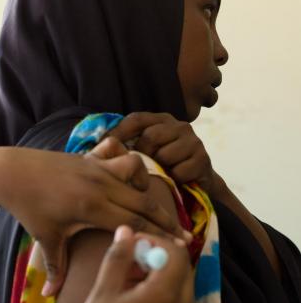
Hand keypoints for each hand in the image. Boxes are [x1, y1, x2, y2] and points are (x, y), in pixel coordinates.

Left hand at [0, 137, 186, 295]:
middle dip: (166, 218)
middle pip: (144, 201)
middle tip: (183, 233)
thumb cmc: (28, 207)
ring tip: (144, 200)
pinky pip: (119, 154)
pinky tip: (125, 176)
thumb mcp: (45, 237)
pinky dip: (127, 164)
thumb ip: (55, 267)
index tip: (181, 244)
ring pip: (136, 169)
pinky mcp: (90, 157)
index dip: (160, 234)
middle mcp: (101, 185)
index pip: (136, 222)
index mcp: (92, 207)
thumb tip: (49, 296)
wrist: (10, 173)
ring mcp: (96, 167)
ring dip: (145, 184)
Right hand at [65, 226, 193, 302]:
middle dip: (157, 254)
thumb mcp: (102, 293)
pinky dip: (161, 287)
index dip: (155, 240)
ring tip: (127, 273)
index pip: (176, 253)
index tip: (131, 241)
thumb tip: (126, 229)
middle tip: (129, 255)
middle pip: (182, 266)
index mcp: (164, 297)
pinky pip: (177, 300)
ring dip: (159, 270)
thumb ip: (118, 258)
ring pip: (180, 282)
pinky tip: (134, 292)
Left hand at [109, 112, 224, 195]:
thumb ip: (130, 144)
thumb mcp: (148, 151)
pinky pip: (178, 171)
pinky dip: (174, 179)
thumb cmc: (166, 166)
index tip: (104, 145)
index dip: (119, 131)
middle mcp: (180, 126)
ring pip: (164, 155)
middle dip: (142, 155)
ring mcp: (193, 141)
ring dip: (160, 168)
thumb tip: (99, 145)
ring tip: (162, 172)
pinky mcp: (203, 159)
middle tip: (142, 167)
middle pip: (150, 137)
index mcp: (162, 120)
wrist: (198, 182)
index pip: (137, 119)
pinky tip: (176, 180)